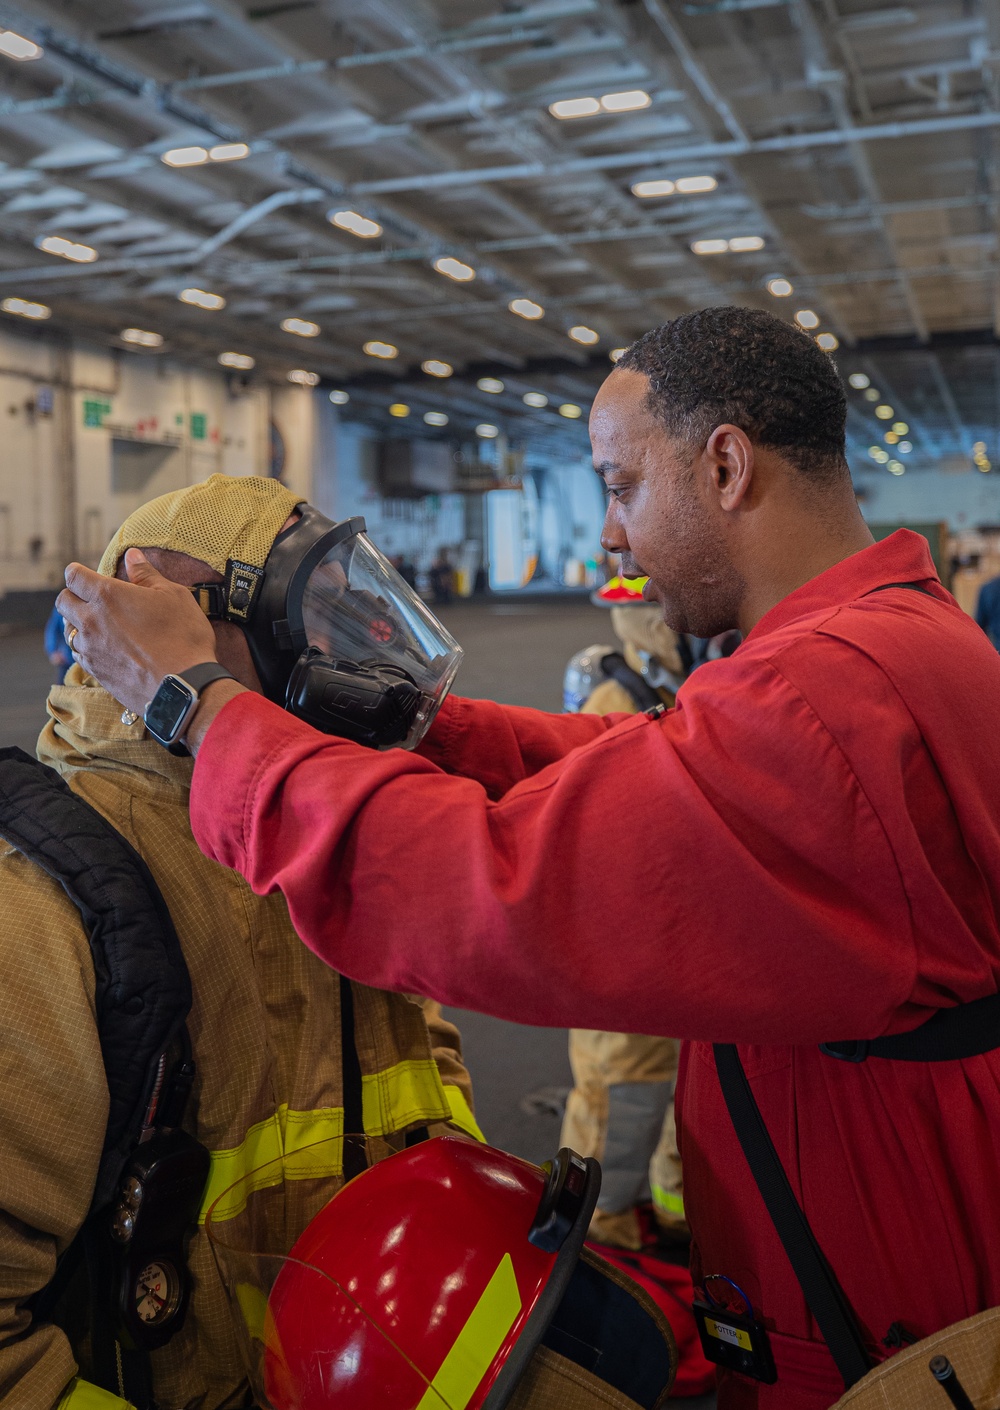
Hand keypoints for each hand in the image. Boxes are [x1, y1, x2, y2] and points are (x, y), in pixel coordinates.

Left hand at [57, 550, 218, 715]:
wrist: (183, 686)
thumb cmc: (183, 637)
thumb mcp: (173, 596)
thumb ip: (147, 574)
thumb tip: (132, 556)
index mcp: (107, 596)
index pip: (73, 576)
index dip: (78, 572)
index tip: (85, 574)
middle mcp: (91, 621)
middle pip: (63, 602)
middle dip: (73, 596)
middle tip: (92, 598)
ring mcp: (90, 649)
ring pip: (69, 630)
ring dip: (79, 624)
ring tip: (99, 625)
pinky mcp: (95, 671)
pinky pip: (79, 654)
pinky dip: (87, 648)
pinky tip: (105, 648)